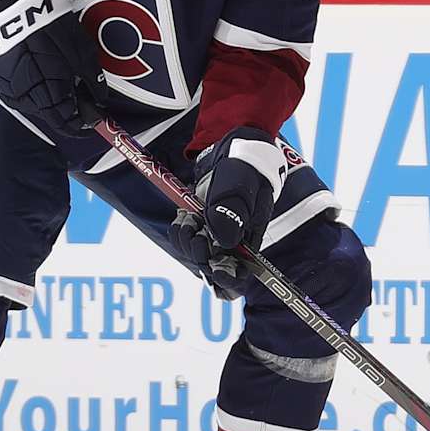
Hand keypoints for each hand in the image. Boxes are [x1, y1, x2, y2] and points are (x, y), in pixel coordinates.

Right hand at [0, 0, 105, 136]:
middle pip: (50, 117)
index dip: (80, 125)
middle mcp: (29, 97)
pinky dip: (32, 92)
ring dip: (48, 103)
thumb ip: (92, 80)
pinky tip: (39, 81)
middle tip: (78, 108)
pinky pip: (19, 93)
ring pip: (34, 106)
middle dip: (66, 115)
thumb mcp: (82, 52)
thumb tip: (100, 97)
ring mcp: (11, 88)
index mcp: (50, 95)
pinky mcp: (1, 76)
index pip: (66, 123)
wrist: (13, 6)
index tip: (89, 123)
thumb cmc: (48, 27)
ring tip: (60, 91)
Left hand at [169, 127, 286, 297]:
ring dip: (186, 240)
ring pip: (194, 255)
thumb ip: (231, 214)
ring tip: (189, 218)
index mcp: (250, 241)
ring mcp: (213, 235)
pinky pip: (183, 240)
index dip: (227, 281)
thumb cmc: (243, 169)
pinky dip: (179, 231)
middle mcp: (231, 244)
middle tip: (197, 230)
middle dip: (200, 253)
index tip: (215, 269)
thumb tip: (220, 244)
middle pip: (212, 269)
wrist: (231, 149)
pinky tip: (184, 215)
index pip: (240, 277)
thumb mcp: (239, 188)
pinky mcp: (199, 226)